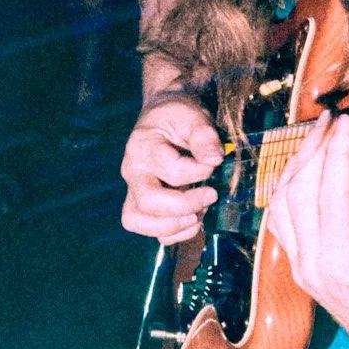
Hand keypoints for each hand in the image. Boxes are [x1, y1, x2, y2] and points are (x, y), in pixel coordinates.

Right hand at [120, 96, 223, 244]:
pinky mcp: (143, 205)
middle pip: (148, 203)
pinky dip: (175, 233)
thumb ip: (203, 135)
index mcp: (141, 148)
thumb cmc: (177, 117)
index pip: (170, 170)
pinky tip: (194, 219)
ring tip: (200, 213)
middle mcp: (132, 172)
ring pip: (139, 221)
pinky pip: (151, 231)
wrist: (163, 117)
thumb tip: (214, 159)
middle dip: (184, 206)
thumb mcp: (191, 115)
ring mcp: (134, 191)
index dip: (198, 171)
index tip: (215, 162)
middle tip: (211, 195)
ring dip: (175, 225)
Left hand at [265, 111, 348, 348]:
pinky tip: (305, 169)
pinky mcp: (301, 267)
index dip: (336, 152)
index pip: (329, 193)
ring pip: (281, 204)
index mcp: (341, 263)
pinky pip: (281, 220)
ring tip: (317, 137)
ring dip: (296, 166)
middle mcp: (311, 265)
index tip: (347, 123)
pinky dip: (289, 188)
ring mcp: (301, 268)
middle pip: (297, 193)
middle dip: (312, 151)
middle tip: (331, 122)